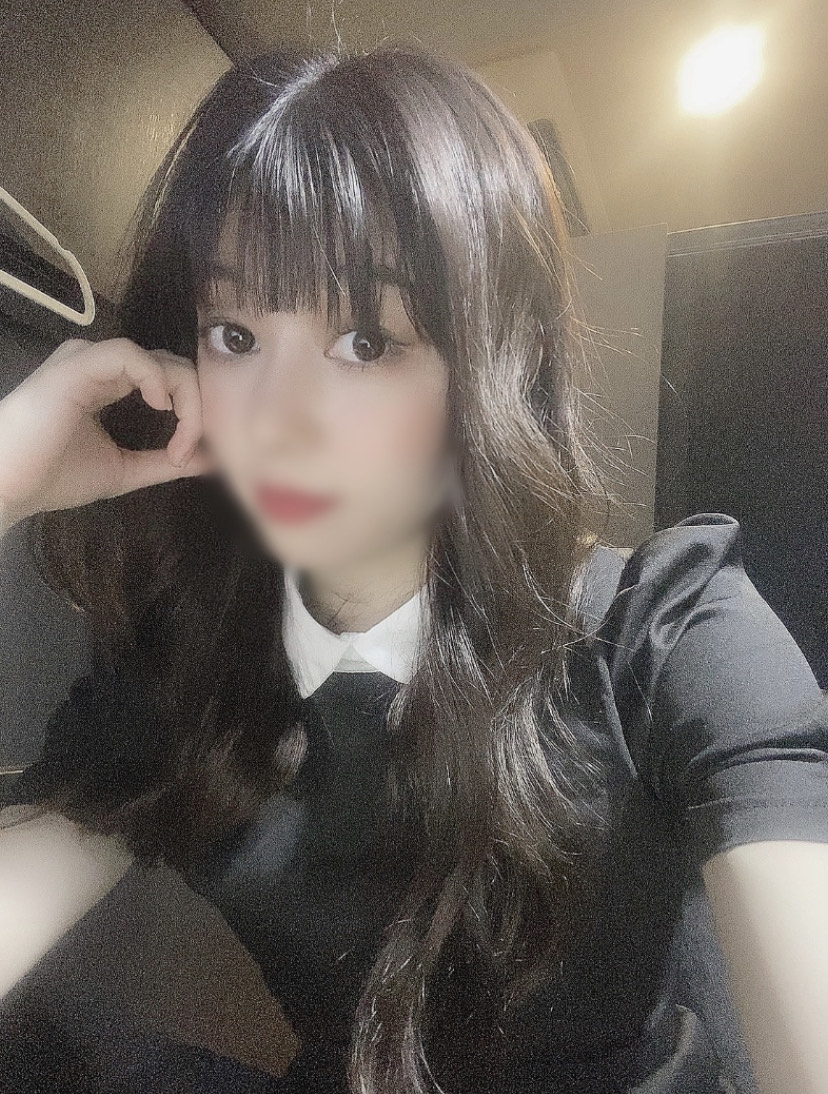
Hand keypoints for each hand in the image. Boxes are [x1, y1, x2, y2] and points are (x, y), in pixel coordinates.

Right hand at [0, 337, 215, 527]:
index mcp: (107, 385)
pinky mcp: (77, 366)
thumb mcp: (123, 470)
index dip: (191, 412)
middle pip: (170, 365)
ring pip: (158, 358)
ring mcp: (86, 361)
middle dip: (195, 404)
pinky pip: (130, 354)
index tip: (184, 456)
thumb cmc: (53, 477)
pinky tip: (161, 406)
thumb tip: (213, 460)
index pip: (167, 379)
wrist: (7, 486)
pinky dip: (157, 379)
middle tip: (188, 446)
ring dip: (184, 397)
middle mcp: (98, 366)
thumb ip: (164, 462)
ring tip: (180, 434)